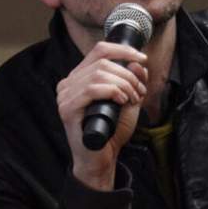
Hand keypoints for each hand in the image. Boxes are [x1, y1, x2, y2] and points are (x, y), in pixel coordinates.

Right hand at [56, 41, 147, 190]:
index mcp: (80, 77)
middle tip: (139, 92)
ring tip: (132, 99)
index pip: (99, 50)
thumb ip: (134, 81)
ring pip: (99, 75)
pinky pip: (91, 89)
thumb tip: (138, 63)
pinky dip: (112, 91)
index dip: (123, 50)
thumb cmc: (112, 130)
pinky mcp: (66, 109)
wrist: (103, 158)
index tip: (142, 58)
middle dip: (128, 75)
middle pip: (103, 63)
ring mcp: (65, 95)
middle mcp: (69, 83)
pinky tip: (121, 101)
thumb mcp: (129, 100)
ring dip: (124, 85)